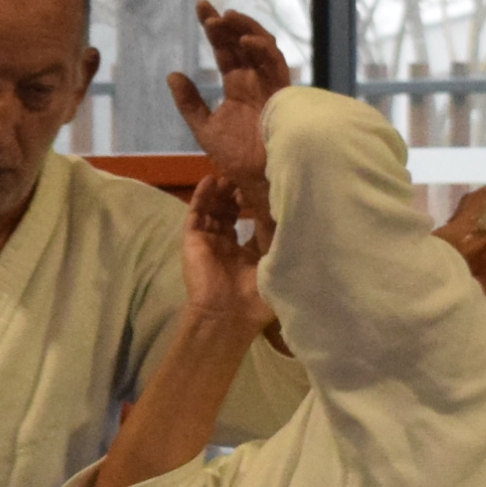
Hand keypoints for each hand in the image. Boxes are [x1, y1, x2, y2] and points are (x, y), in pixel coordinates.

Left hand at [165, 0, 291, 184]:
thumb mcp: (204, 128)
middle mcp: (254, 80)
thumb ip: (190, 102)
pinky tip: (245, 42)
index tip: (201, 7)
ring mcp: (268, 85)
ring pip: (262, 46)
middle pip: (241, 42)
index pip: (225, 50)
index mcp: (237, 85)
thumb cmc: (235, 159)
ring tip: (225, 19)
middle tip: (207, 9)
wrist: (255, 180)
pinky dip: (263, 50)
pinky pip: (276, 65)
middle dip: (227, 23)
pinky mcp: (281, 94)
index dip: (214, 29)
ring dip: (245, 29)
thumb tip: (173, 75)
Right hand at [180, 170, 272, 333]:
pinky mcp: (193, 240)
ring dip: (220, 190)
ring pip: (212, 208)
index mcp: (248, 254)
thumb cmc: (257, 296)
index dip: (256, 202)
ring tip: (229, 171)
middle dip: (237, 192)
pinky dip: (202, 196)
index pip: (250, 220)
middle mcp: (228, 246)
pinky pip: (195, 213)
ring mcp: (209, 242)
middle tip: (246, 173)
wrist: (228, 314)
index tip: (264, 184)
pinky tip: (210, 179)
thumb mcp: (277, 263)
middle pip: (229, 210)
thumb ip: (280, 238)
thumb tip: (292, 210)